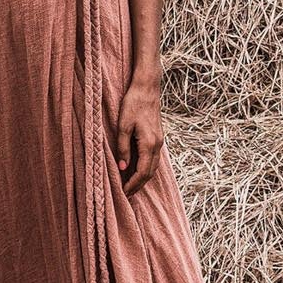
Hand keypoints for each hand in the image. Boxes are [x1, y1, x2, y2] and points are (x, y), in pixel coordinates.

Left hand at [114, 77, 163, 194]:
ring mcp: (159, 141)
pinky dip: (146, 168)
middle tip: (127, 194)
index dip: (133, 184)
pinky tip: (137, 170)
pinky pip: (154, 159)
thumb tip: (123, 167)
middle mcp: (157, 145)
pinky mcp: (158, 137)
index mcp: (149, 144)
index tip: (124, 192)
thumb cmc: (133, 104)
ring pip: (153, 166)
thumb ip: (123, 147)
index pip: (142, 172)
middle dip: (139, 185)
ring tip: (131, 185)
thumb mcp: (123, 126)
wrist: (147, 88)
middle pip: (150, 173)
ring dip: (143, 178)